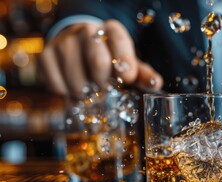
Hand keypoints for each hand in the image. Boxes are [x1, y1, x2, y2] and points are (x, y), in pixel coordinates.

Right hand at [38, 19, 162, 97]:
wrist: (77, 45)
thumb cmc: (109, 57)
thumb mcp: (129, 63)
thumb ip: (143, 74)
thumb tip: (156, 84)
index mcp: (111, 29)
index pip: (120, 43)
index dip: (125, 64)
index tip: (126, 79)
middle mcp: (86, 30)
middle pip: (98, 63)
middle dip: (104, 84)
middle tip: (105, 90)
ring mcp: (64, 42)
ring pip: (77, 79)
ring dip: (85, 94)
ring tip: (89, 91)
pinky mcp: (46, 55)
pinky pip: (57, 84)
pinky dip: (66, 94)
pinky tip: (72, 89)